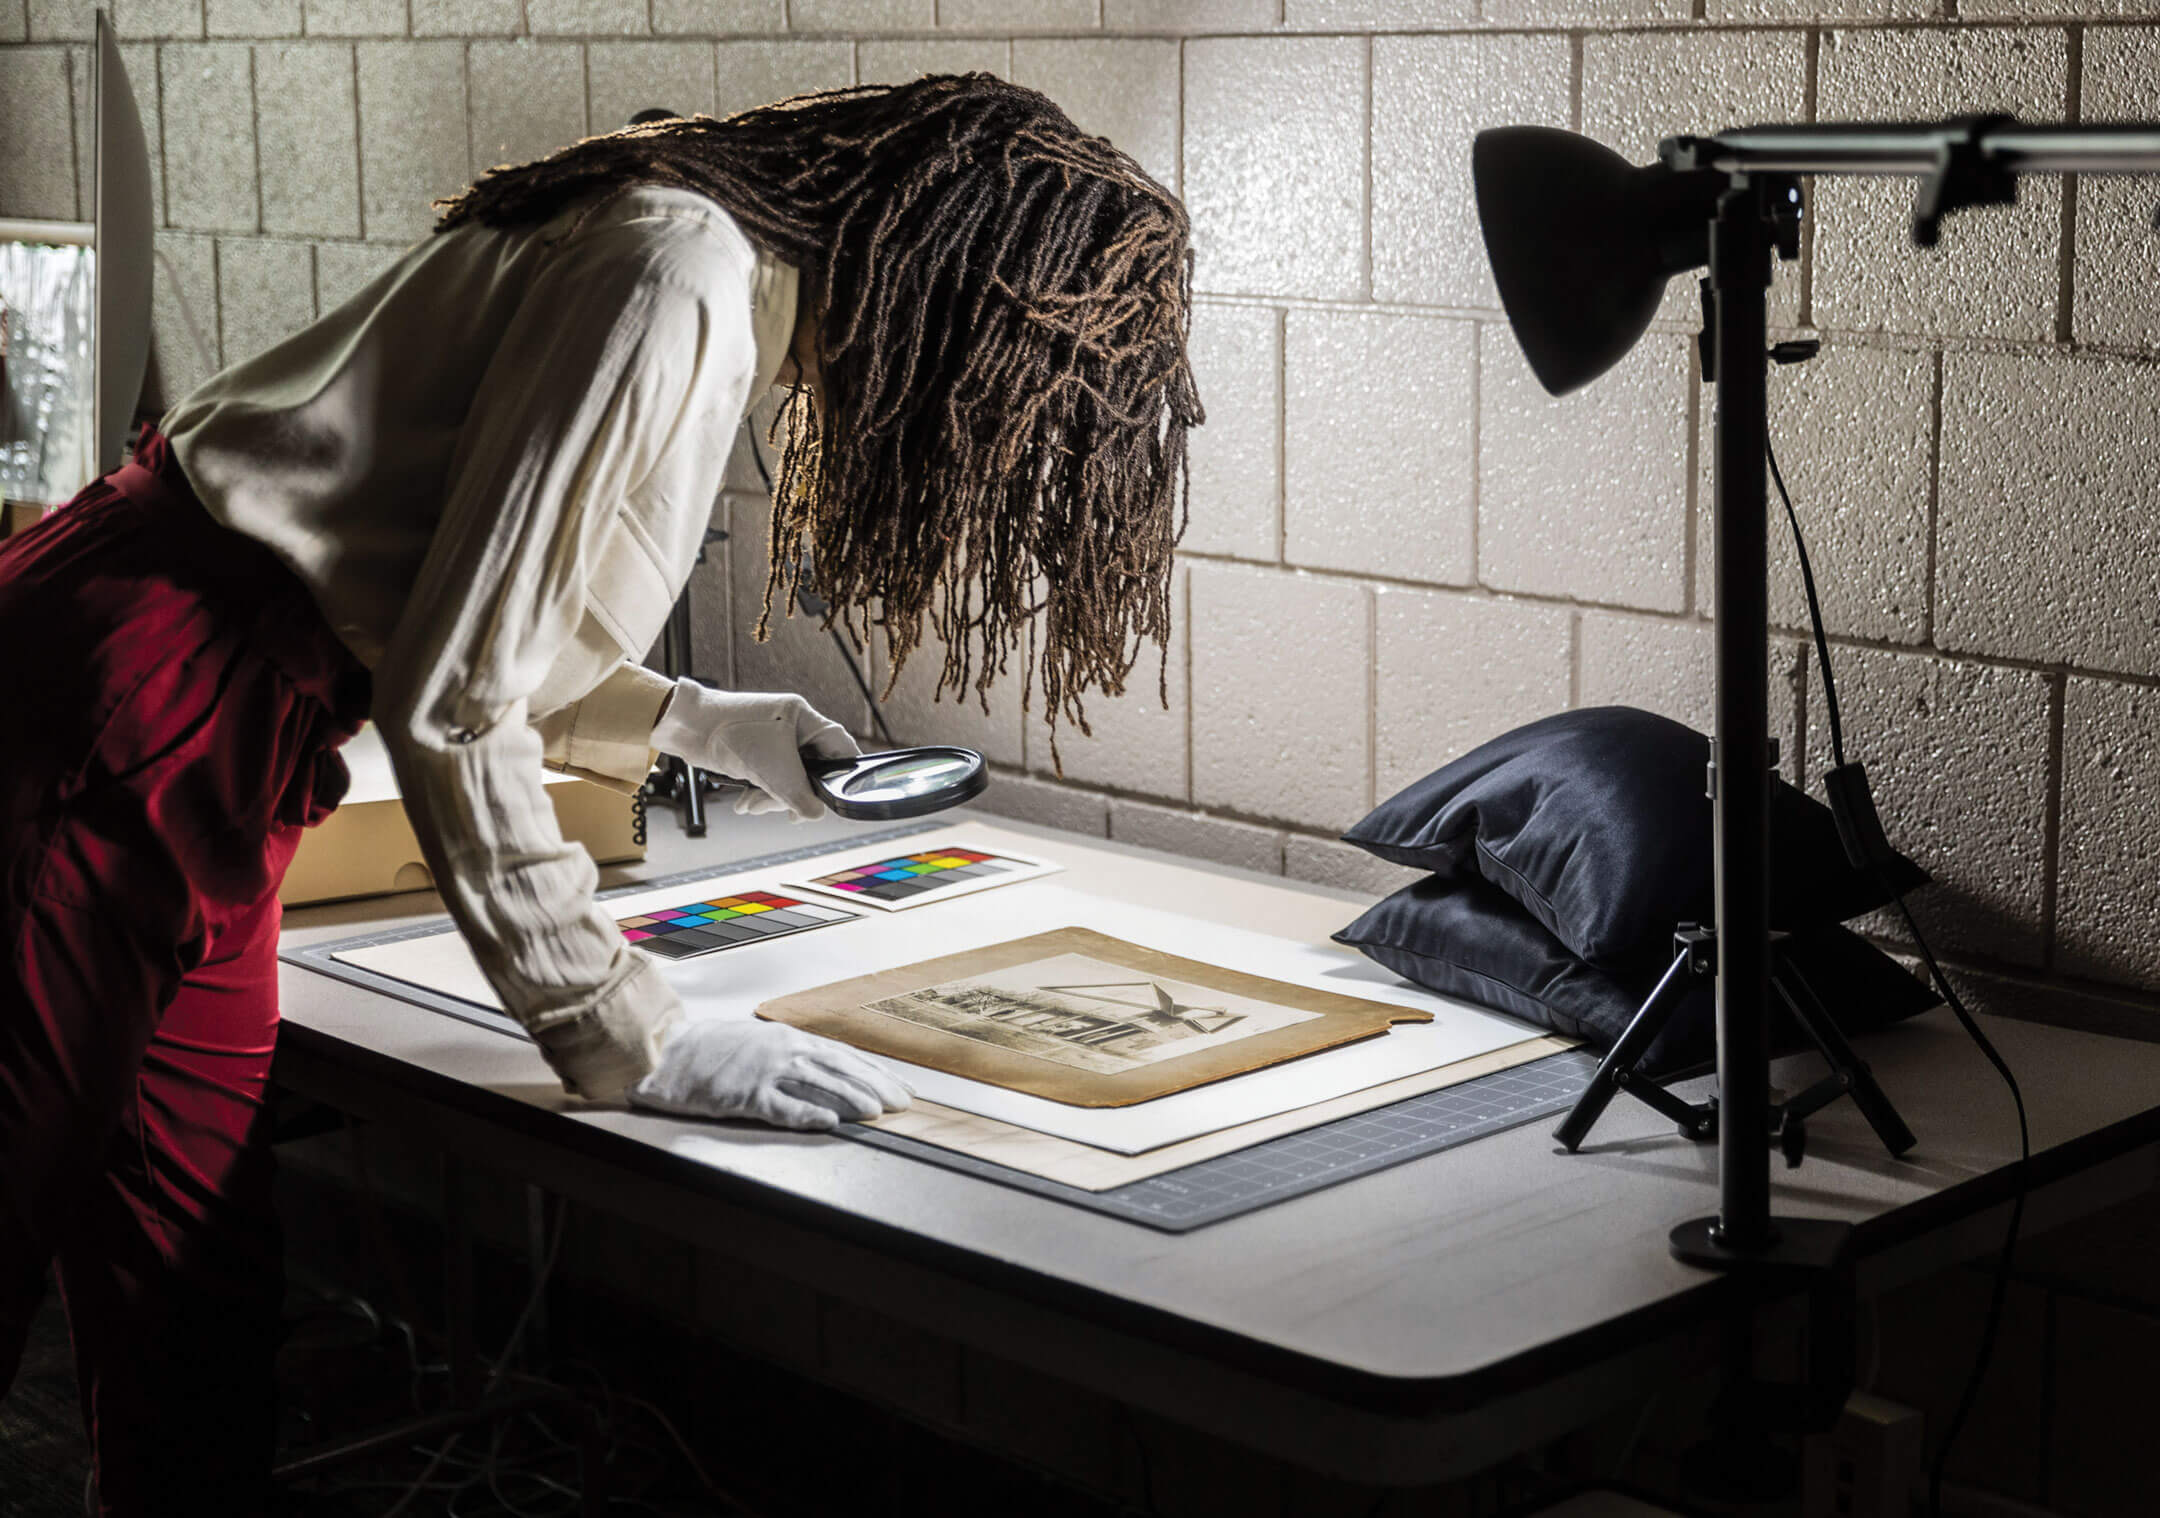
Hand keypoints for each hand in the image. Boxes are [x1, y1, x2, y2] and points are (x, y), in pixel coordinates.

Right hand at [628, 1018, 913, 1130]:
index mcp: (792, 1040)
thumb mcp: (762, 1043)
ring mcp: (767, 1072)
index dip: (877, 1072)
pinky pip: (781, 1107)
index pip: (845, 1056)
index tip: (903, 1086)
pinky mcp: (746, 1094)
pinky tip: (829, 1122)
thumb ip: (795, 1055)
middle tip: (902, 1103)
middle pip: (840, 1069)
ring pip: (818, 1085)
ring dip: (850, 1098)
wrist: (672, 1050)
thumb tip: (831, 1071)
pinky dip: (807, 1115)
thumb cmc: (717, 1049)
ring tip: (877, 1111)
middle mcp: (786, 1051)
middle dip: (875, 1085)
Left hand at [651, 682, 859, 819]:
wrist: (689, 728)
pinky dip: (758, 793)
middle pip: (812, 770)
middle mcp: (793, 727)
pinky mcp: (755, 752)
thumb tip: (816, 816)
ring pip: (788, 778)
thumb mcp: (776, 773)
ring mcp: (774, 740)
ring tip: (754, 805)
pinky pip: (769, 778)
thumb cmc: (733, 734)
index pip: (840, 748)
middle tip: (786, 812)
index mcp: (805, 719)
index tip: (832, 799)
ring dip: (771, 798)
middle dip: (794, 795)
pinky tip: (746, 802)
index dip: (840, 775)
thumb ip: (801, 798)